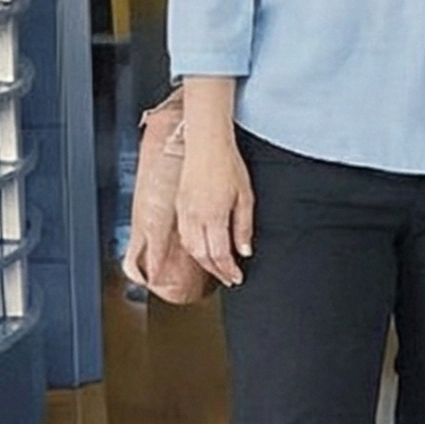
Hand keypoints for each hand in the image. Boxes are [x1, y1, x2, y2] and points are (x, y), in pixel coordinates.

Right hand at [175, 131, 253, 287]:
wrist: (205, 145)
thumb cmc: (228, 166)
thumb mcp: (245, 198)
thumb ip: (243, 227)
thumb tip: (244, 252)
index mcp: (213, 216)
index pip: (219, 254)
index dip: (228, 270)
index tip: (237, 278)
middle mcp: (194, 217)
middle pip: (202, 256)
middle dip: (216, 271)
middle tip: (229, 278)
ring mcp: (184, 212)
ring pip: (190, 248)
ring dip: (204, 263)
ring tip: (219, 268)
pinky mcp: (179, 207)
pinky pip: (184, 236)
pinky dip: (194, 249)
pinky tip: (204, 251)